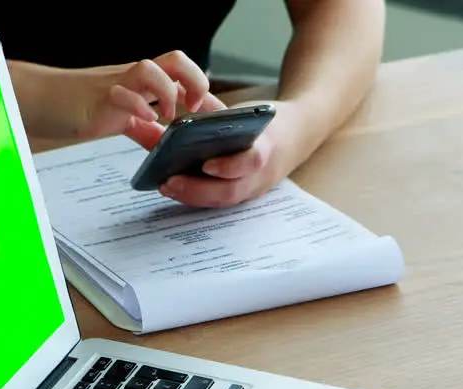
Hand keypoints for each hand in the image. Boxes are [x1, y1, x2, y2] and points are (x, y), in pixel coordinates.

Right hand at [50, 51, 220, 144]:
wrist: (43, 102)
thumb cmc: (80, 107)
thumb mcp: (122, 120)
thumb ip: (145, 130)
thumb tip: (166, 144)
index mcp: (142, 83)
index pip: (182, 74)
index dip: (204, 92)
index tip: (217, 114)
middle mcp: (134, 79)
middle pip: (175, 59)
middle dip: (195, 80)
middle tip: (195, 107)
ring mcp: (118, 85)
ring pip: (151, 67)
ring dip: (168, 91)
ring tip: (169, 117)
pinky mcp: (100, 99)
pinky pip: (123, 93)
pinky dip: (139, 107)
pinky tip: (146, 121)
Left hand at [157, 101, 302, 207]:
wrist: (296, 134)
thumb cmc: (264, 120)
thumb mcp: (245, 112)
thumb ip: (217, 116)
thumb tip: (177, 122)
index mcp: (267, 146)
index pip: (252, 160)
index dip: (230, 166)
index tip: (206, 165)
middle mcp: (262, 174)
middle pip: (231, 191)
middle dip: (197, 189)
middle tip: (168, 182)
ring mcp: (254, 189)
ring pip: (224, 201)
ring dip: (192, 197)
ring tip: (165, 186)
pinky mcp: (246, 196)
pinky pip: (221, 201)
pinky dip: (197, 197)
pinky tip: (176, 188)